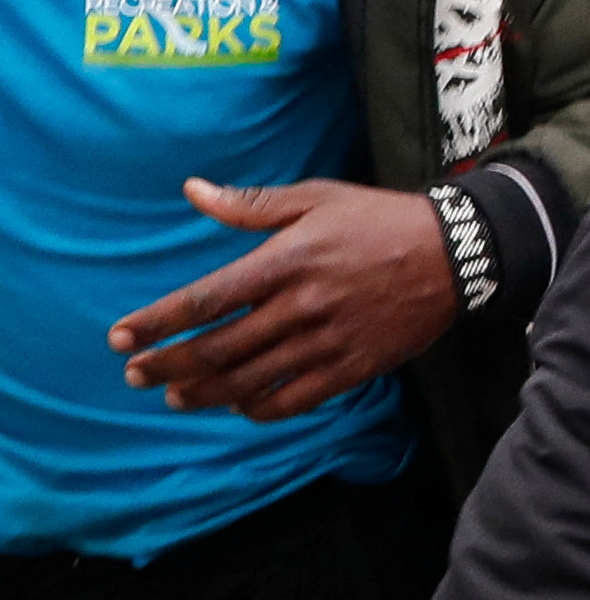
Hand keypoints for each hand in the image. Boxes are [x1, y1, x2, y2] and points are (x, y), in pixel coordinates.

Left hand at [108, 179, 457, 421]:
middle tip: (136, 374)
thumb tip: (193, 191)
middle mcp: (303, 305)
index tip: (121, 337)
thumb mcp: (318, 198)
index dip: (158, 322)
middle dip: (168, 365)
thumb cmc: (381, 219)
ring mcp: (329, 340)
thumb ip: (252, 205)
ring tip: (174, 397)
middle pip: (219, 348)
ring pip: (250, 379)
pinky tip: (238, 405)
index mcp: (288, 260)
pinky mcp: (354, 366)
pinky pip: (295, 399)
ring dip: (203, 393)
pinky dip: (259, 408)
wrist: (458, 253)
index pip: (207, 299)